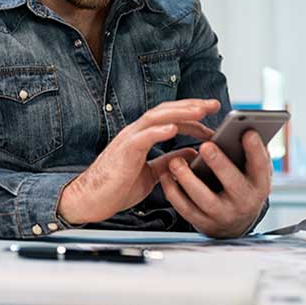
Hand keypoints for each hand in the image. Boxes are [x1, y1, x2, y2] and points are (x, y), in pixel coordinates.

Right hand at [57, 99, 219, 224]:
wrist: (91, 200)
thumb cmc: (117, 187)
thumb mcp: (152, 174)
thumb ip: (169, 162)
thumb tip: (192, 154)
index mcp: (141, 137)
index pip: (170, 119)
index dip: (191, 117)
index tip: (211, 118)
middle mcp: (135, 132)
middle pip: (165, 111)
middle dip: (191, 107)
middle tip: (214, 105)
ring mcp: (128, 140)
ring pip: (155, 118)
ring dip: (179, 113)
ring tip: (200, 112)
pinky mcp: (123, 151)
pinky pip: (142, 137)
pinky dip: (158, 131)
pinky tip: (174, 129)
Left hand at [158, 130, 271, 237]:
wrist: (234, 224)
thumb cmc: (241, 185)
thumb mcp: (252, 172)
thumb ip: (250, 153)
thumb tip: (243, 127)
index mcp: (259, 186)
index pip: (261, 167)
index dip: (256, 150)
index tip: (248, 132)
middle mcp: (244, 203)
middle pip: (233, 184)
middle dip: (220, 164)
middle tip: (206, 146)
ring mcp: (223, 215)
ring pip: (205, 199)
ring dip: (189, 179)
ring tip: (176, 161)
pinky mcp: (203, 223)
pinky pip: (185, 208)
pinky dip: (173, 192)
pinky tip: (166, 174)